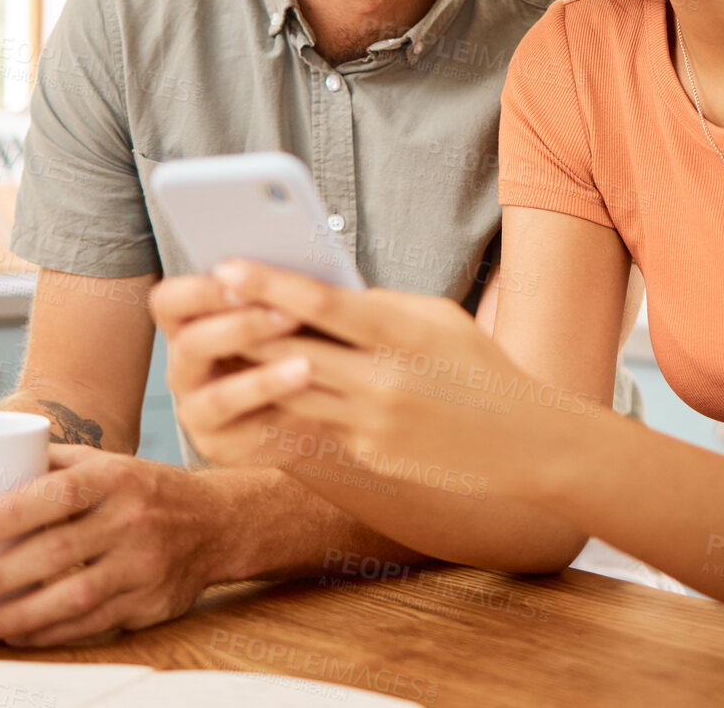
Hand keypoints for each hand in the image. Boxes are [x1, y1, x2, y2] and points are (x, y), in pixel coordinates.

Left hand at [0, 446, 229, 645]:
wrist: (217, 522)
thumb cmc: (145, 490)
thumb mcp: (108, 463)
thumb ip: (53, 464)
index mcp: (117, 478)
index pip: (61, 493)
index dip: (14, 512)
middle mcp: (132, 519)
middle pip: (59, 552)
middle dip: (0, 575)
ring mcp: (144, 565)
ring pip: (75, 597)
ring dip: (20, 614)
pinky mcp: (149, 603)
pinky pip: (93, 624)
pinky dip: (50, 633)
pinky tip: (15, 634)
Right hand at [149, 273, 316, 467]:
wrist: (310, 404)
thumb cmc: (293, 341)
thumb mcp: (282, 314)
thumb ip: (276, 295)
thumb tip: (298, 271)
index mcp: (187, 325)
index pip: (169, 301)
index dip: (200, 290)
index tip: (240, 275)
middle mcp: (183, 368)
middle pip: (191, 346)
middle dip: (241, 328)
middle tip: (290, 315)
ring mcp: (196, 412)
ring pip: (219, 398)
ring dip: (264, 380)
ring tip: (308, 366)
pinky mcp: (220, 448)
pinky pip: (248, 436)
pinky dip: (283, 419)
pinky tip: (315, 408)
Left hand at [184, 261, 591, 498]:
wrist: (522, 441)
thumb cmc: (478, 365)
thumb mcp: (437, 319)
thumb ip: (380, 306)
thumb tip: (322, 292)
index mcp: (405, 333)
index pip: (325, 304)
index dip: (271, 283)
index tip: (227, 266)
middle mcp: (386, 380)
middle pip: (294, 350)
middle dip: (243, 326)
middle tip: (200, 303)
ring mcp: (375, 424)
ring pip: (292, 391)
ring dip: (251, 368)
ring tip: (215, 343)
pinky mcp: (370, 456)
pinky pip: (313, 426)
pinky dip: (281, 405)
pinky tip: (251, 390)